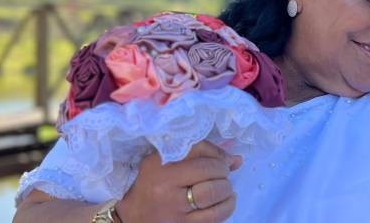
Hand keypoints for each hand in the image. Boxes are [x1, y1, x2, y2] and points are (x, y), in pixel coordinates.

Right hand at [115, 141, 242, 222]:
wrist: (132, 217)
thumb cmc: (151, 183)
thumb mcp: (164, 161)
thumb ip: (200, 153)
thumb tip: (236, 160)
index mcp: (160, 170)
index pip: (202, 160)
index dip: (219, 159)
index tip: (221, 163)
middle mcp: (166, 193)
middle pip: (211, 181)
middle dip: (224, 177)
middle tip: (222, 176)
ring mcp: (176, 215)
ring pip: (216, 202)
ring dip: (227, 194)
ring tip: (224, 190)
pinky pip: (215, 219)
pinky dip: (225, 208)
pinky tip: (221, 204)